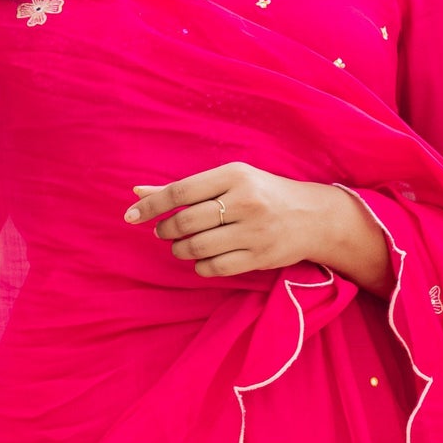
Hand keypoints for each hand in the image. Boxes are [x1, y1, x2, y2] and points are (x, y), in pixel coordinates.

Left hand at [126, 163, 393, 293]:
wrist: (312, 217)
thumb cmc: (262, 194)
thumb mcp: (228, 181)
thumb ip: (183, 188)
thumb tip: (137, 192)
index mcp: (234, 175)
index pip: (180, 191)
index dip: (150, 206)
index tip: (130, 216)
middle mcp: (245, 201)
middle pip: (186, 222)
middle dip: (166, 231)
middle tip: (165, 232)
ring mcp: (254, 231)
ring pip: (197, 247)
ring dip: (180, 250)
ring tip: (181, 246)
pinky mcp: (260, 256)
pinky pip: (215, 267)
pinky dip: (200, 266)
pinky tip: (201, 259)